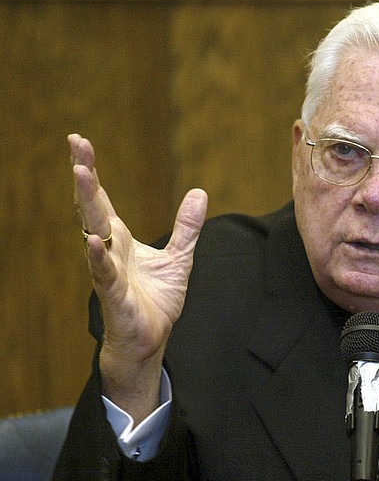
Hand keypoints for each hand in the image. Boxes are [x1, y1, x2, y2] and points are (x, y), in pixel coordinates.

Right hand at [71, 134, 207, 420]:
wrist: (149, 339)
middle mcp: (108, 250)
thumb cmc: (156, 301)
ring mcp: (108, 271)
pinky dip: (97, 257)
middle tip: (76, 145)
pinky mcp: (114, 294)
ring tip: (81, 175)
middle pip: (93, 207)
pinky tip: (91, 240)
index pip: (101, 199)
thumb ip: (187, 227)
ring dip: (88, 204)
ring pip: (93, 232)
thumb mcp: (179, 258)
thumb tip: (200, 192)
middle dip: (85, 177)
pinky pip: (103, 273)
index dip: (91, 171)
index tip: (79, 142)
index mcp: (119, 239)